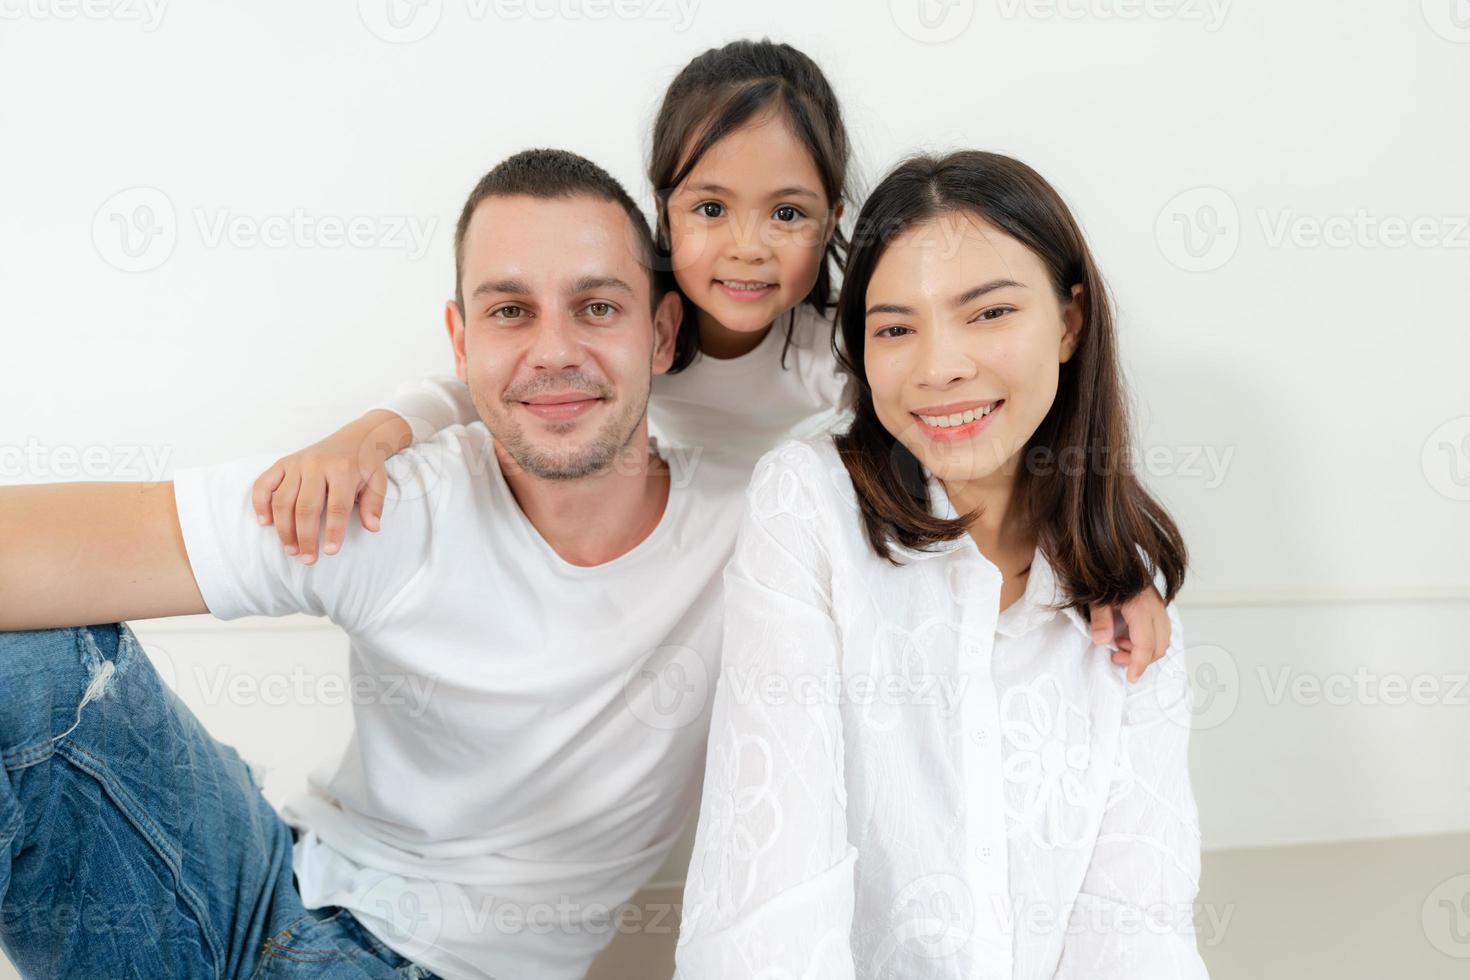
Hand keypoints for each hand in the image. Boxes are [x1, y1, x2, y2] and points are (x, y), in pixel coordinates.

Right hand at [251, 410, 411, 563]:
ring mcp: (297, 463)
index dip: (333, 531)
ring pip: (283, 500)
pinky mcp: (283, 462)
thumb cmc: (365, 464)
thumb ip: (374, 505)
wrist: (356, 438)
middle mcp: (316, 465)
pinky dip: (260, 503)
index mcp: (342, 470)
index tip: (330, 552)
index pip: (337, 506)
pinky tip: (265, 522)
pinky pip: (264, 483)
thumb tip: (373, 527)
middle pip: (306, 507)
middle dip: (305, 536)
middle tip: (307, 559)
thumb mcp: (378, 482)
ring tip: (291, 549)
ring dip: (284, 528)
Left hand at [1088, 584, 1170, 683]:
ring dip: (1144, 650)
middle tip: (1116, 658)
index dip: (1138, 664)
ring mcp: (1158, 606)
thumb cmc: (1105, 575)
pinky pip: (1159, 630)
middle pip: (1159, 646)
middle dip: (1140, 659)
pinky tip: (1127, 636)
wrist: (1113, 553)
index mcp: (1142, 607)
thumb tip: (1102, 641)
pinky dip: (1147, 640)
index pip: (1146, 645)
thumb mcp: (1096, 596)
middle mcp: (1156, 608)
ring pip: (1162, 639)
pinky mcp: (1156, 605)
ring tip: (1119, 645)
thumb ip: (1100, 618)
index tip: (1131, 677)